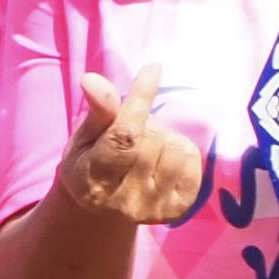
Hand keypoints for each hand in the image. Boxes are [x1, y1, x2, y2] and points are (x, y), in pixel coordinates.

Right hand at [55, 65, 207, 227]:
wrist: (103, 209)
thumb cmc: (91, 162)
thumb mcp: (85, 136)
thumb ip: (97, 111)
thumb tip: (92, 79)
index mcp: (94, 181)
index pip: (124, 136)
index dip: (140, 100)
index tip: (152, 69)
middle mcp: (124, 201)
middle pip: (152, 138)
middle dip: (146, 123)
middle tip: (132, 132)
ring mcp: (153, 208)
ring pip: (176, 148)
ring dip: (164, 138)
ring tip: (146, 149)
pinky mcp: (178, 209)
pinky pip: (192, 160)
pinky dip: (181, 152)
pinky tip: (163, 161)